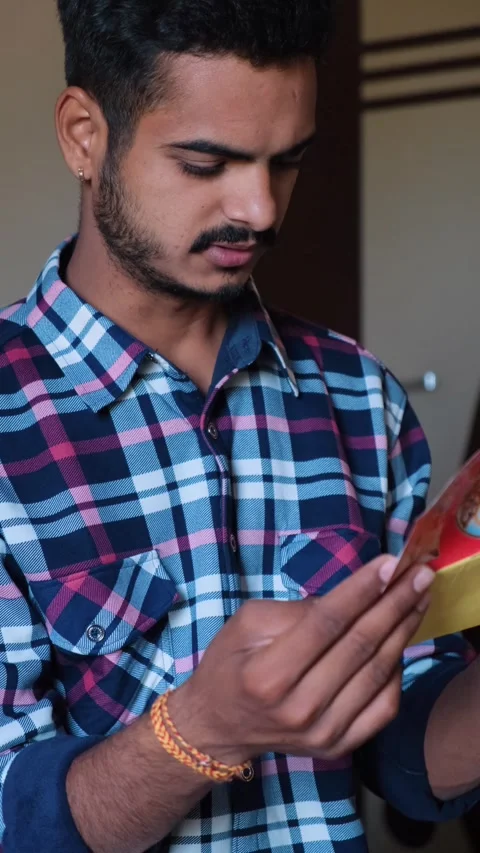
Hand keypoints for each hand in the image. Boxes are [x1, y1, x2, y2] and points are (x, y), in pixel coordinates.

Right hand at [169, 556, 433, 763]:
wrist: (218, 727)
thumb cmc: (229, 665)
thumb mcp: (246, 623)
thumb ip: (295, 611)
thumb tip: (348, 600)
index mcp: (270, 674)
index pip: (326, 623)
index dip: (360, 590)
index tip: (390, 562)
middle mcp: (300, 707)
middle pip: (359, 646)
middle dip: (395, 603)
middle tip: (420, 574)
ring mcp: (323, 732)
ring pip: (378, 674)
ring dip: (404, 630)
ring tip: (420, 598)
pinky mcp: (339, 746)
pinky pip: (384, 706)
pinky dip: (398, 671)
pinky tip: (401, 640)